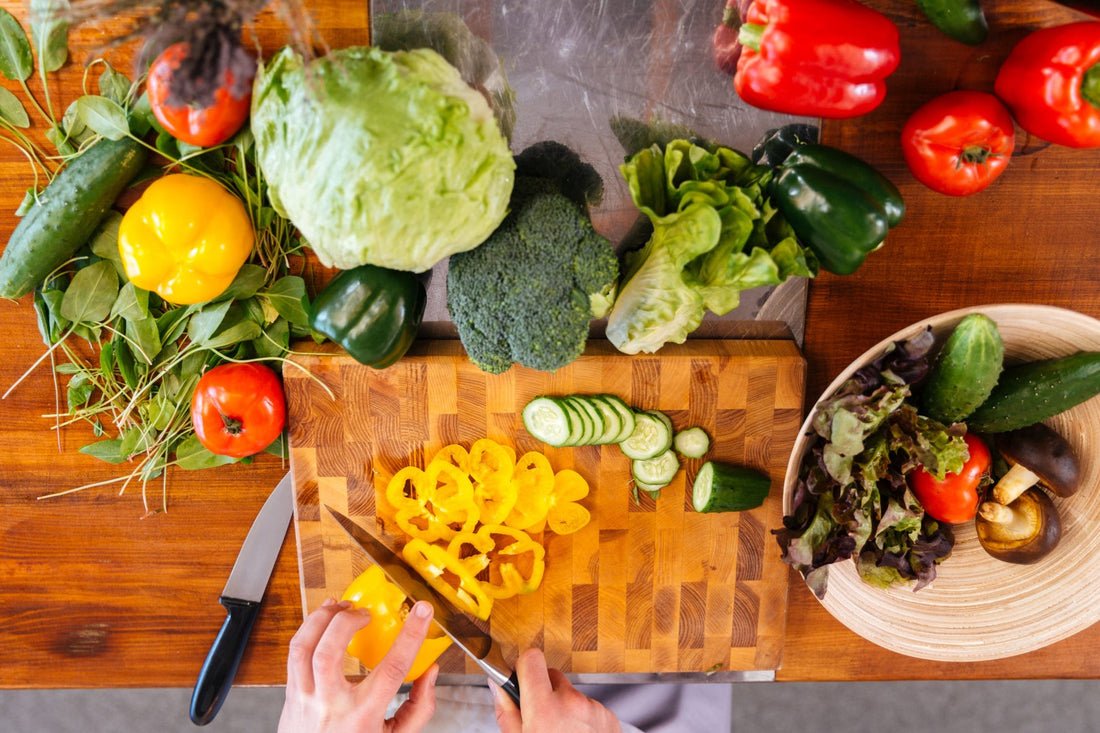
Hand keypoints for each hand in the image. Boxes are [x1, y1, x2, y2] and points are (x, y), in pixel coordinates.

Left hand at [279, 598, 438, 732]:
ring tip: (341, 607)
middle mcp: (331, 705)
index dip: (411, 635)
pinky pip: (293, 653)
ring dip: (322, 618)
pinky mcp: (291, 695)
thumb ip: (418, 709)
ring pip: (303, 647)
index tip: (422, 611)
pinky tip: (322, 620)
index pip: (391, 669)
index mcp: (362, 716)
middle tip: (365, 613)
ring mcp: (306, 699)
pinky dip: (307, 629)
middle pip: (330, 652)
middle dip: (348, 621)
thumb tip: (430, 674)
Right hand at [492, 648, 621, 732]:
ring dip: (565, 708)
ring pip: (571, 694)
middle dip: (544, 692)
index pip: (532, 659)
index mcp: (544, 709)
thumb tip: (497, 685)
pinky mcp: (609, 718)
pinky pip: (589, 707)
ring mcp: (594, 709)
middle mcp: (571, 703)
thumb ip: (507, 711)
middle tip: (540, 720)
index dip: (524, 668)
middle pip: (552, 676)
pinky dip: (582, 720)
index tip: (522, 680)